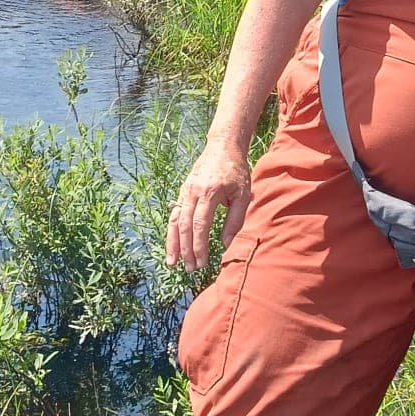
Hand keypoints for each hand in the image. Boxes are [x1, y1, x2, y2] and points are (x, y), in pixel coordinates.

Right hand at [166, 140, 252, 272]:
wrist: (223, 146)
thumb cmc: (236, 171)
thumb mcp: (243, 194)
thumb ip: (235, 220)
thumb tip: (226, 244)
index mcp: (209, 192)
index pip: (200, 224)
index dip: (199, 245)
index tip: (201, 262)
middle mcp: (193, 192)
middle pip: (185, 225)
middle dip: (186, 249)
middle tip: (190, 269)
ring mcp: (185, 191)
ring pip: (174, 221)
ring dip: (173, 243)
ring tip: (172, 263)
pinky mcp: (183, 191)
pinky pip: (174, 214)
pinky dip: (172, 231)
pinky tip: (172, 245)